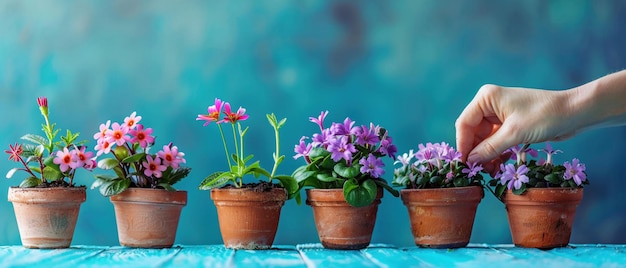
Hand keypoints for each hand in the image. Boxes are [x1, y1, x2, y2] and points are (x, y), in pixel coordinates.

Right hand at [455, 84, 576, 173]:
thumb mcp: (514, 134)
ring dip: (486, 155)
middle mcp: (490, 105)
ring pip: (484, 139)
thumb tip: (470, 161)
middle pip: (473, 132)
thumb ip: (489, 148)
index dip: (463, 145)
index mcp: (486, 98)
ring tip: (490, 171)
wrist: (575, 113)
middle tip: (478, 171)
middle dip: (476, 152)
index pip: (465, 123)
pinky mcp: (510, 125)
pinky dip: (496, 153)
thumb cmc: (545, 116)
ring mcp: (500, 115)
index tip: (464, 164)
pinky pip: (496, 141)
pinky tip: (498, 166)